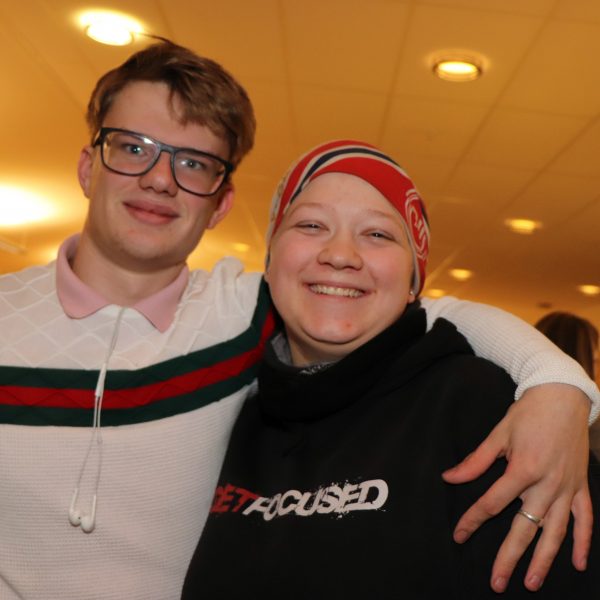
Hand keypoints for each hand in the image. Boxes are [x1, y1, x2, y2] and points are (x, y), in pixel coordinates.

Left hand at [442, 383, 591, 592]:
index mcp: (523, 469)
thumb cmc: (528, 413)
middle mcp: (547, 484)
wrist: (563, 397)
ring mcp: (567, 487)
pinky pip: (585, 520)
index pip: (492, 503)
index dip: (472, 521)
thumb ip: (475, 461)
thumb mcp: (498, 433)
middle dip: (509, 557)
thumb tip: (449, 477)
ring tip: (532, 583)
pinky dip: (582, 542)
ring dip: (544, 560)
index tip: (459, 536)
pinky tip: (577, 563)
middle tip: (496, 583)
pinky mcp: (581, 486)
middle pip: (525, 528)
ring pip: (556, 532)